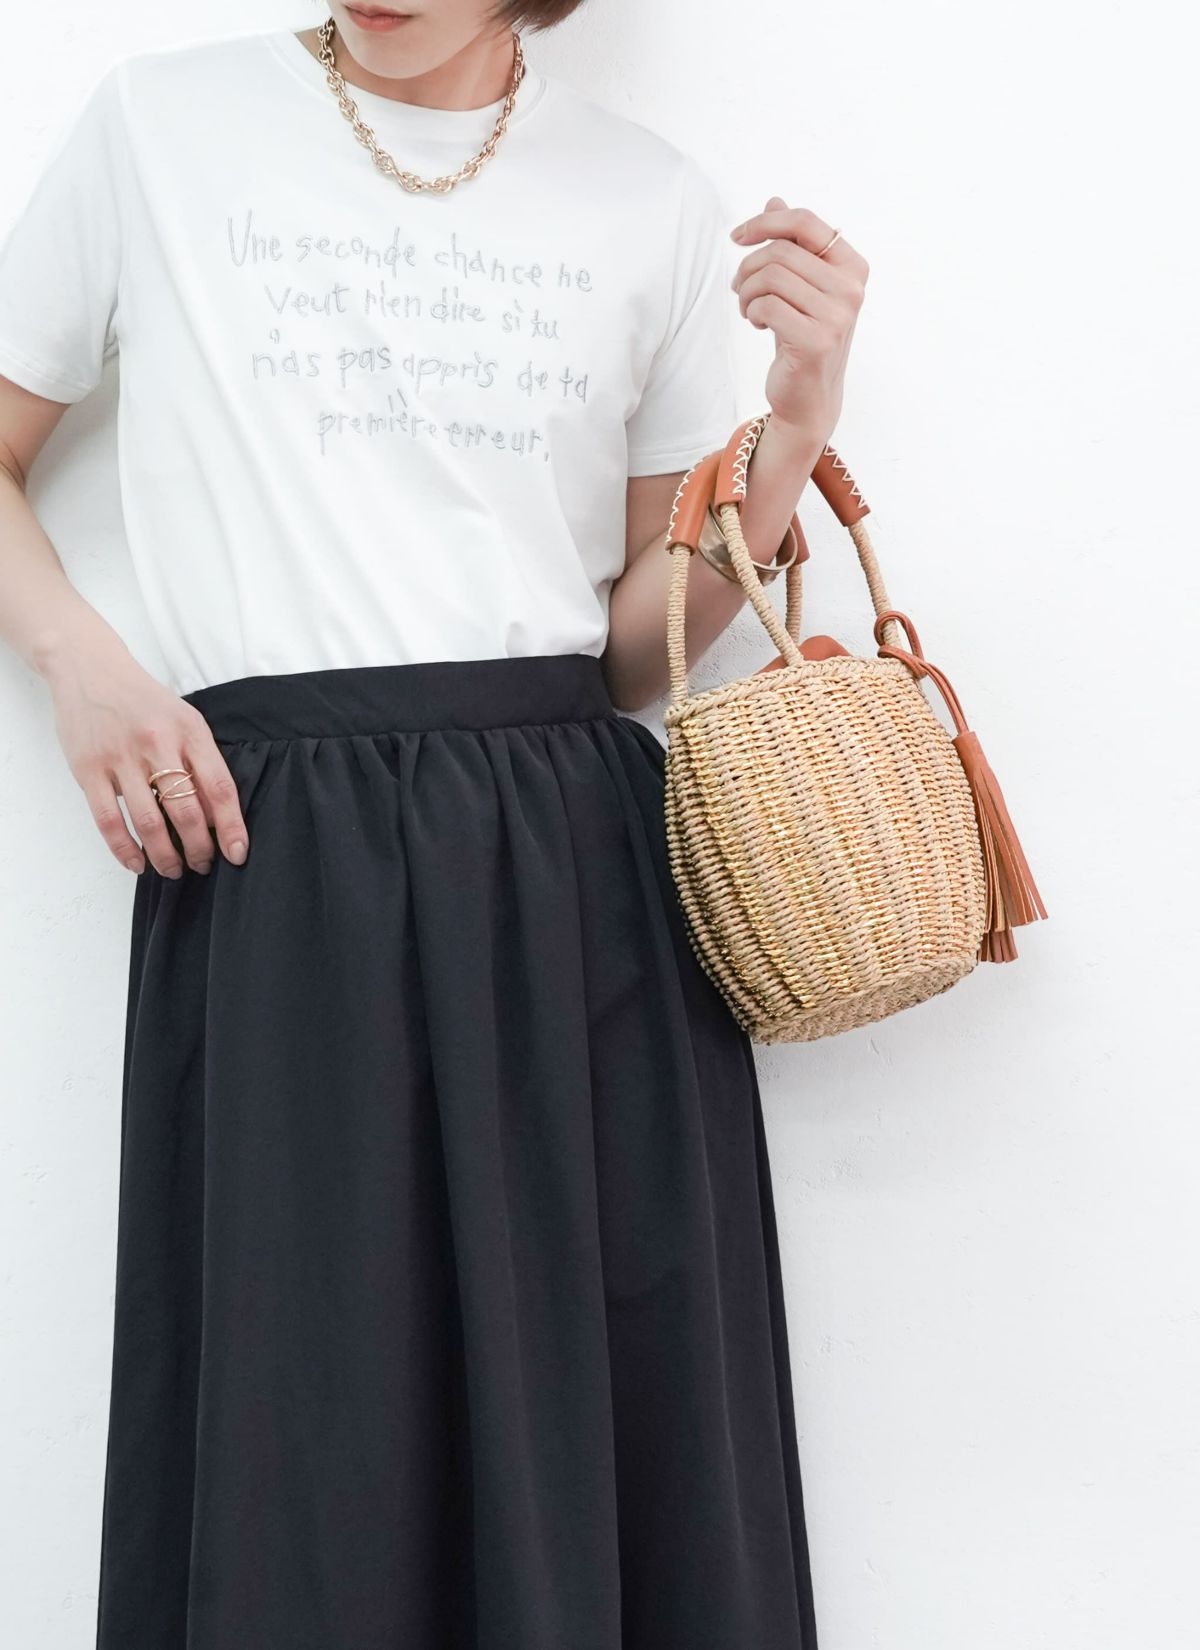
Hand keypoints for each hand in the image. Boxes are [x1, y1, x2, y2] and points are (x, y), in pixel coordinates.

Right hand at [46, 639, 248, 878]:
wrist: (90, 670)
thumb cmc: (144, 701)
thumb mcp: (184, 719)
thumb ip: (202, 761)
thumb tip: (218, 816)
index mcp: (190, 730)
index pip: (220, 787)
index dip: (232, 827)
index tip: (238, 854)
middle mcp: (158, 743)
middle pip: (187, 811)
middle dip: (199, 848)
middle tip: (203, 865)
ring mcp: (121, 757)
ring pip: (149, 822)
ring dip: (165, 855)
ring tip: (174, 870)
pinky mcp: (89, 769)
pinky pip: (109, 820)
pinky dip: (125, 849)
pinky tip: (137, 863)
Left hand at [729, 196, 868, 445]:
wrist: (809, 397)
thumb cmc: (801, 336)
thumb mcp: (798, 286)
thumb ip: (792, 245)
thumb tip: (774, 201)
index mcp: (852, 266)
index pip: (805, 222)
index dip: (765, 222)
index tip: (737, 236)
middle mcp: (851, 288)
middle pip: (781, 250)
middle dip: (749, 267)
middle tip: (739, 288)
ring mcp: (837, 315)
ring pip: (771, 277)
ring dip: (747, 292)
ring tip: (749, 309)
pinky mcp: (816, 340)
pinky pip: (767, 305)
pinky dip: (752, 312)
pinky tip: (757, 324)